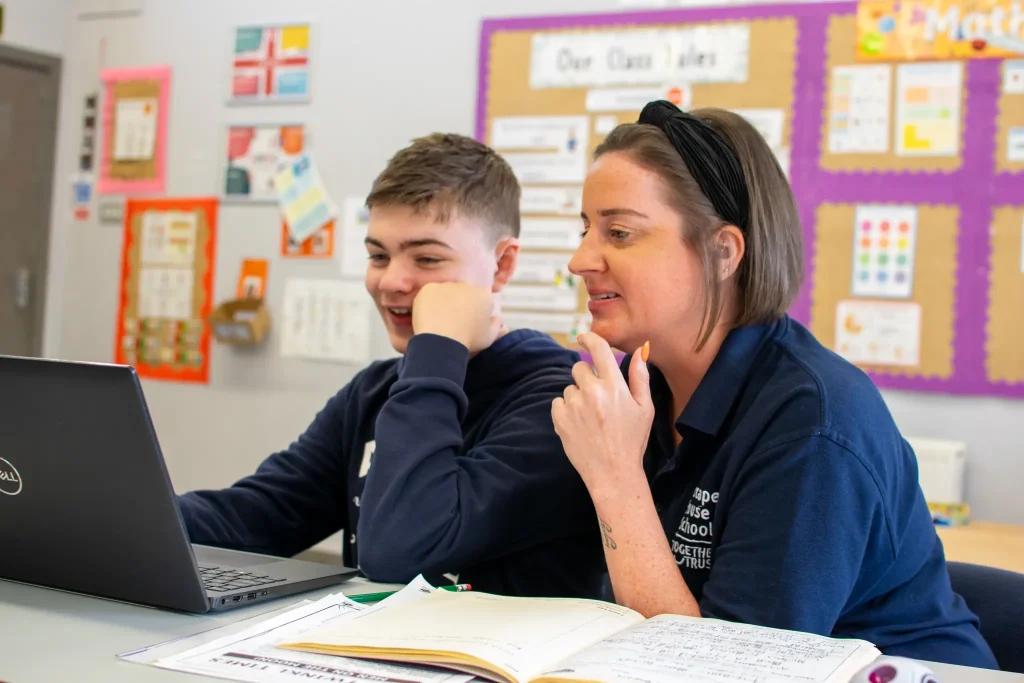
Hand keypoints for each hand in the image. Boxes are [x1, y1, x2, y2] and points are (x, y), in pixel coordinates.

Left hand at [413, 282, 502, 353]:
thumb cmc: (468, 340)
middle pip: (464, 291)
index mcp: (483, 294)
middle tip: (454, 320)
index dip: (477, 309)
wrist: (441, 341)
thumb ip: (496, 324)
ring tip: (439, 320)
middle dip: (461, 302)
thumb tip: (496, 318)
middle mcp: (466, 284)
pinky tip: (429, 316)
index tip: (471, 321)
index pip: (482, 297)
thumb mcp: (490, 336)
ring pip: (446, 291)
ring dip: (444, 301)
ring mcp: (446, 285)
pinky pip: (430, 293)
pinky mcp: (429, 288)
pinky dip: (428, 302)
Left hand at [551, 333, 654, 500]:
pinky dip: (566, 410)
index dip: (589, 338)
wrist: (613, 473)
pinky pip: (558, 402)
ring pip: (569, 388)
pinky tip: (580, 425)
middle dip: (586, 377)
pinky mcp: (560, 418)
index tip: (583, 337)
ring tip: (591, 418)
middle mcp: (592, 391)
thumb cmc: (632, 440)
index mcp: (614, 386)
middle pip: (578, 367)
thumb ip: (640, 378)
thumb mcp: (644, 408)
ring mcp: (574, 405)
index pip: (598, 349)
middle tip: (597, 398)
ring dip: (577, 397)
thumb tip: (640, 351)